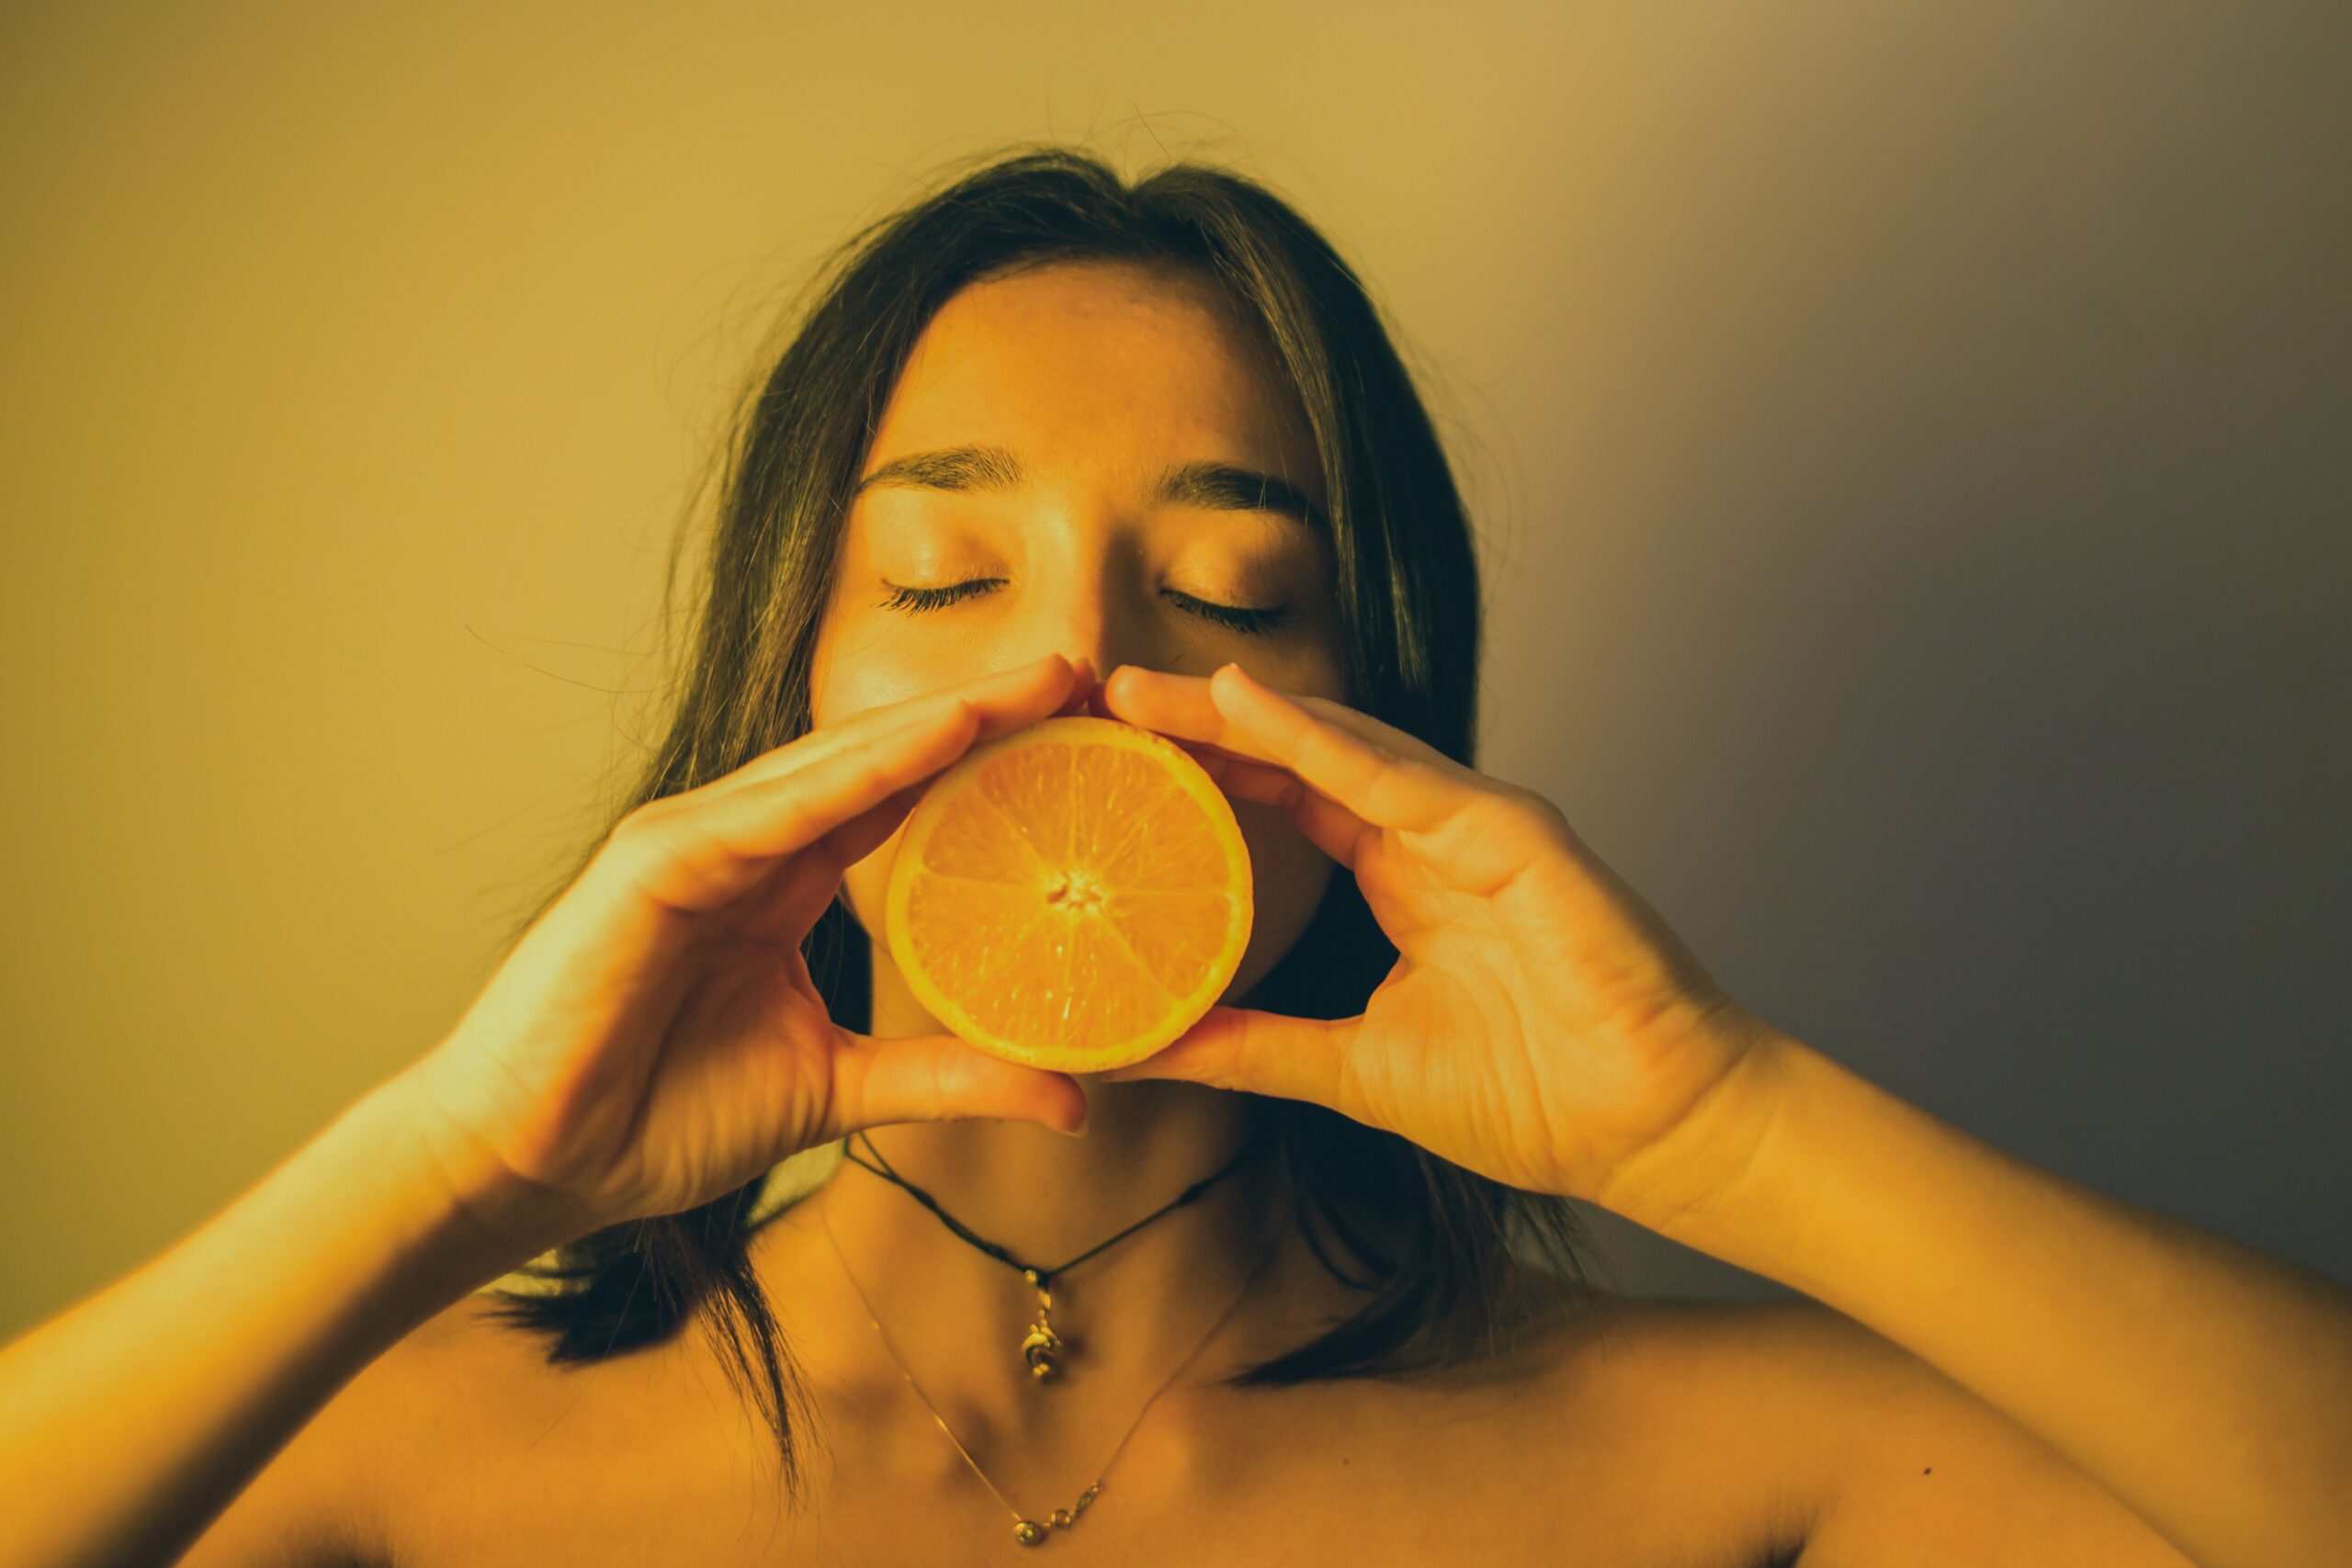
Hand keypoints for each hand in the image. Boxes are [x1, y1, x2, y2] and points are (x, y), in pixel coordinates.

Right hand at [386, 654, 1097, 1262]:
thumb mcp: (839, 1090)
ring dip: (941, 720)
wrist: (534, 1165)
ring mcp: (699, 841)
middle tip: (1089, 670)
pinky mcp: (655, 862)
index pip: (909, 798)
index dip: (997, 761)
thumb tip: (1074, 1101)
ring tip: (1038, 682)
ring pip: (839, 763)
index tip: (1093, 730)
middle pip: (887, 760)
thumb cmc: (658, 1118)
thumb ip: (949, 1078)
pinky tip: (934, 737)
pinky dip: (854, 769)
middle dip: (988, 714)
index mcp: (786, 881)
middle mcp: (749, 842)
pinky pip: (773, 807)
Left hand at [1093, 661, 1782, 1207]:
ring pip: (1339, 743)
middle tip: (1102, 696)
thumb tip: (1141, 1048)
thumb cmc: (1534, 1099)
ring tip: (1149, 692)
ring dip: (1240, 714)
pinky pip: (1399, 778)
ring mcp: (1473, 824)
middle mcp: (1432, 833)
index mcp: (1402, 876)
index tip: (1109, 756)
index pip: (1284, 797)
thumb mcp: (1351, 1070)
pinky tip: (1246, 706)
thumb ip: (1251, 1047)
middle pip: (1297, 754)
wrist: (1649, 1131)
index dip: (1201, 771)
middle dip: (1202, 723)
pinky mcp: (1514, 833)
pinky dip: (1319, 739)